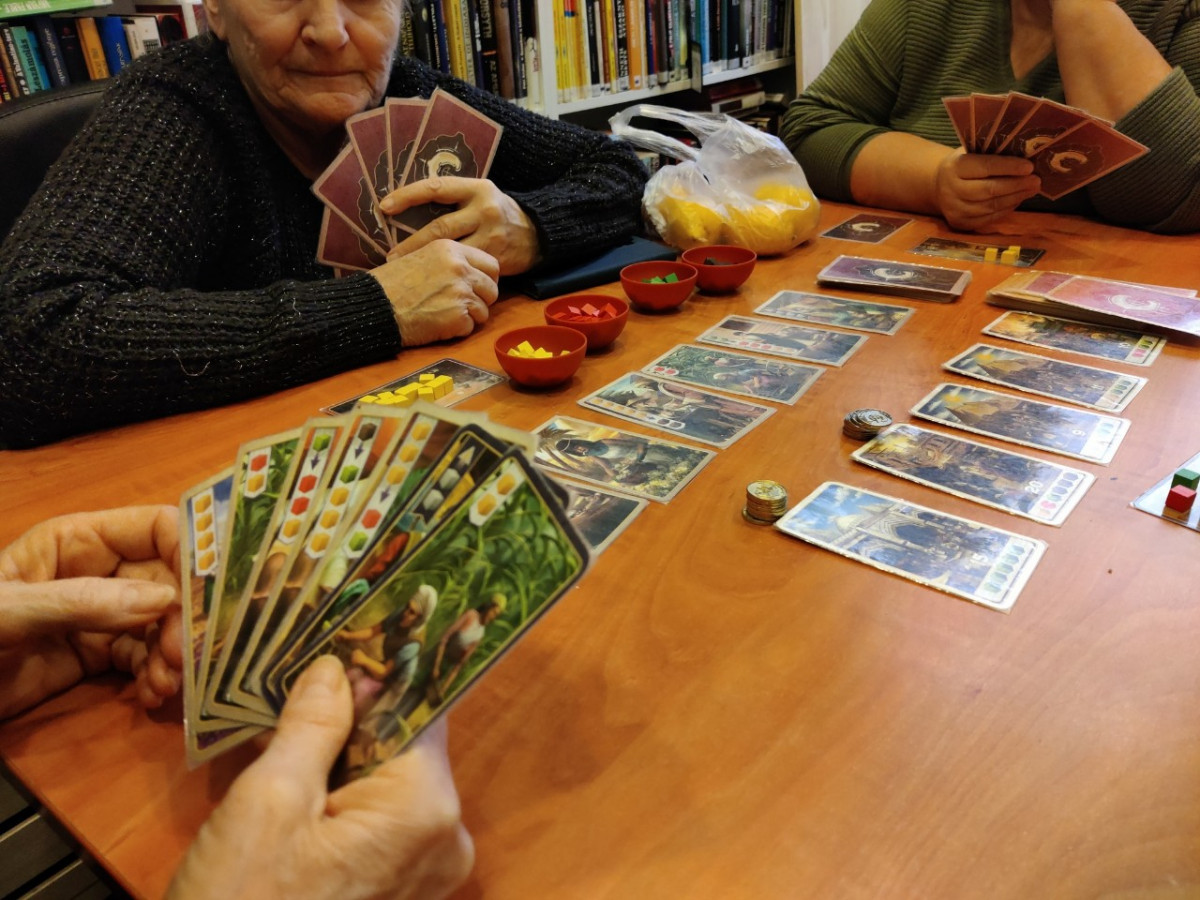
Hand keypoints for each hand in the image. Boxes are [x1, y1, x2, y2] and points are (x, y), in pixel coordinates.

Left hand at [0, 506, 181, 718]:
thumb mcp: (7, 613)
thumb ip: (80, 602)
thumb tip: (163, 601)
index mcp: (79, 542)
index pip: (157, 529)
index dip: (193, 551)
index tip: (212, 593)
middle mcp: (99, 573)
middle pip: (171, 582)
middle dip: (185, 618)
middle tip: (186, 656)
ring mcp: (100, 616)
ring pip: (163, 625)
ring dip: (174, 654)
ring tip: (164, 684)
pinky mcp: (96, 657)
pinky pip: (144, 659)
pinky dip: (157, 677)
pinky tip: (151, 695)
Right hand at [168, 656, 473, 899]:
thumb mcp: (269, 801)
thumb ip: (313, 725)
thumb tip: (336, 668)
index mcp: (428, 808)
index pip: (419, 709)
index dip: (375, 675)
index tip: (336, 646)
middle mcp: (446, 838)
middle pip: (403, 745)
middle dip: (349, 719)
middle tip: (293, 692)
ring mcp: (426, 872)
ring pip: (387, 782)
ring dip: (339, 759)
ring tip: (284, 737)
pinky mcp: (398, 890)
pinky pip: (379, 822)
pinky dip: (342, 800)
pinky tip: (296, 791)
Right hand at [370, 239, 499, 347]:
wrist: (375, 306)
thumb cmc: (392, 284)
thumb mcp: (420, 256)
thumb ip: (449, 261)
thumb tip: (471, 272)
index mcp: (451, 249)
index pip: (491, 264)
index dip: (487, 279)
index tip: (477, 287)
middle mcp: (460, 268)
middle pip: (492, 288)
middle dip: (481, 300)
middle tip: (462, 305)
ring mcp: (461, 293)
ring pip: (484, 310)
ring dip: (469, 317)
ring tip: (445, 315)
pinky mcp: (458, 316)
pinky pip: (470, 327)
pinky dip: (457, 330)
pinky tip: (438, 324)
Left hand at [381, 176, 541, 275]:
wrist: (539, 234)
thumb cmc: (500, 213)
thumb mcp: (482, 195)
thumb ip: (455, 199)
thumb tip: (410, 204)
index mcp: (477, 188)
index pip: (437, 187)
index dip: (409, 195)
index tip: (384, 206)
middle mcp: (484, 209)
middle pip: (440, 227)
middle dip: (412, 242)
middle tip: (391, 255)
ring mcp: (492, 235)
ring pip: (451, 249)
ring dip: (425, 260)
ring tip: (405, 268)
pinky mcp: (497, 258)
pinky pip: (467, 267)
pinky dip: (448, 273)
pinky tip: (433, 279)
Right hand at [933, 148, 1041, 231]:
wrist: (937, 186)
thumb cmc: (963, 165)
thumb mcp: (971, 152)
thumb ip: (992, 154)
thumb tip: (1026, 155)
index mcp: (954, 167)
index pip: (984, 167)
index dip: (1008, 167)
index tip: (1029, 167)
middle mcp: (950, 190)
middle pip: (988, 190)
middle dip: (1016, 185)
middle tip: (1036, 181)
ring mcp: (954, 209)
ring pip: (990, 206)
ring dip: (1015, 198)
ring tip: (1032, 189)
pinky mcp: (960, 223)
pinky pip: (989, 218)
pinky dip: (1006, 209)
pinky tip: (1017, 200)